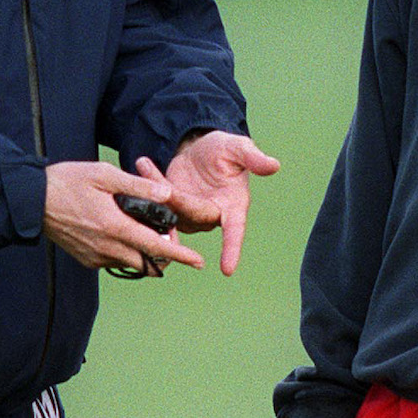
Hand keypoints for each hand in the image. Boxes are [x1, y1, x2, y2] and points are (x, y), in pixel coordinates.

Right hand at [42, 161, 203, 272]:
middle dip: (164, 256)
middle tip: (170, 239)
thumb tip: (167, 195)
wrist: (32, 200)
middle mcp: (105, 247)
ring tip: (146, 231)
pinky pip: (113, 261)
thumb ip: (138, 186)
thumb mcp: (105, 175)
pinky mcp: (85, 259)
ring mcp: (94, 256)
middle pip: (147, 263)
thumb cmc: (68, 181)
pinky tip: (121, 232)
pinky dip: (125, 252)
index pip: (155, 248)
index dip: (180, 255)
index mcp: (114, 227)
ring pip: (130, 263)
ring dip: (144, 254)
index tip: (199, 262)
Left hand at [144, 130, 280, 275]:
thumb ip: (253, 158)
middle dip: (177, 200)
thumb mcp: (238, 148)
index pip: (235, 231)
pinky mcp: (170, 208)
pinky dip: (148, 183)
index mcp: (233, 205)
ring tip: (147, 164)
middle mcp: (212, 215)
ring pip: (171, 211)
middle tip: (166, 183)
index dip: (232, 249)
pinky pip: (156, 202)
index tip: (228, 270)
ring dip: (157, 190)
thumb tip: (274, 165)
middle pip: (193, 215)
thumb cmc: (224, 150)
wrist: (199, 148)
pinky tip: (143, 164)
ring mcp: (189, 214)